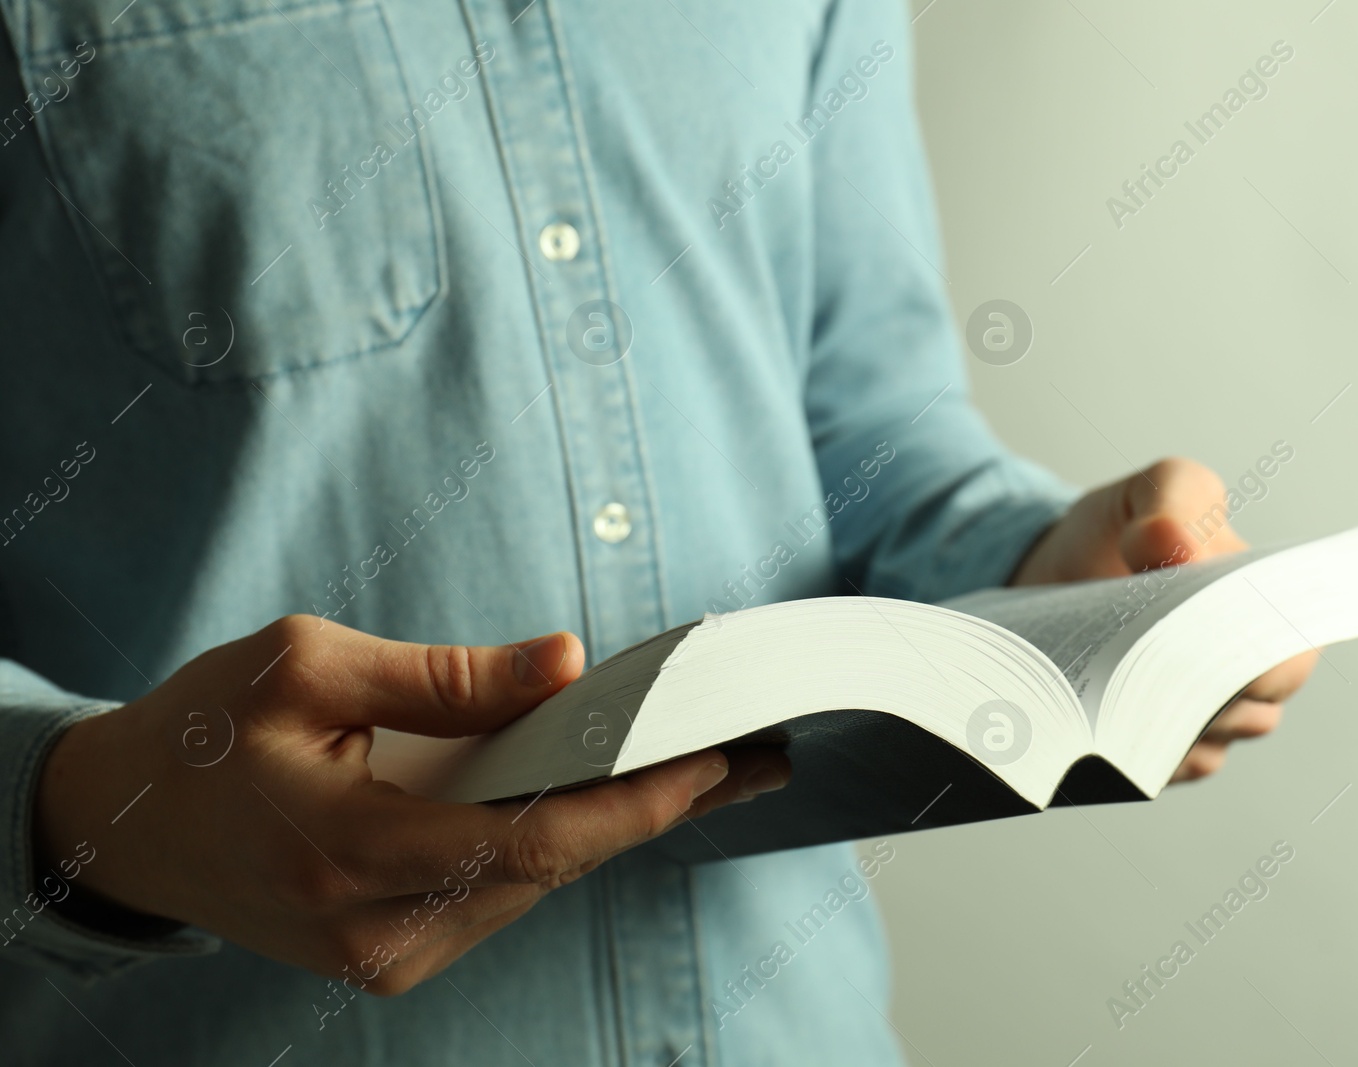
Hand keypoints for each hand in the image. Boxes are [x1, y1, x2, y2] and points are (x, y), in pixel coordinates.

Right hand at [33, 615, 788, 994]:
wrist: (123, 826)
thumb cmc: (203, 731)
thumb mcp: (305, 666)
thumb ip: (443, 675)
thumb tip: (565, 665)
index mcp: (347, 852)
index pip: (530, 841)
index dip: (633, 803)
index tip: (711, 759)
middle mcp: (374, 929)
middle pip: (549, 871)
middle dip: (647, 809)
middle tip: (740, 754)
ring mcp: (383, 957)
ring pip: (531, 891)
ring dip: (609, 828)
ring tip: (690, 769)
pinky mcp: (388, 958)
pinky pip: (498, 900)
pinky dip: (554, 847)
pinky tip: (600, 800)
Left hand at [1009, 457, 1315, 782]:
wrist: (1047, 574)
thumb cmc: (1119, 531)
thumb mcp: (1150, 491)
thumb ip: (1173, 498)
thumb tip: (1174, 547)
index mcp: (1268, 612)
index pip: (1288, 658)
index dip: (1256, 660)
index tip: (1201, 642)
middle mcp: (1247, 676)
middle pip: (1249, 713)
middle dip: (1199, 693)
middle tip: (1140, 669)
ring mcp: (1200, 718)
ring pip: (1205, 746)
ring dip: (1161, 725)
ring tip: (1108, 695)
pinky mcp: (1151, 749)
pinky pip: (1158, 771)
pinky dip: (1131, 753)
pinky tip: (1095, 729)